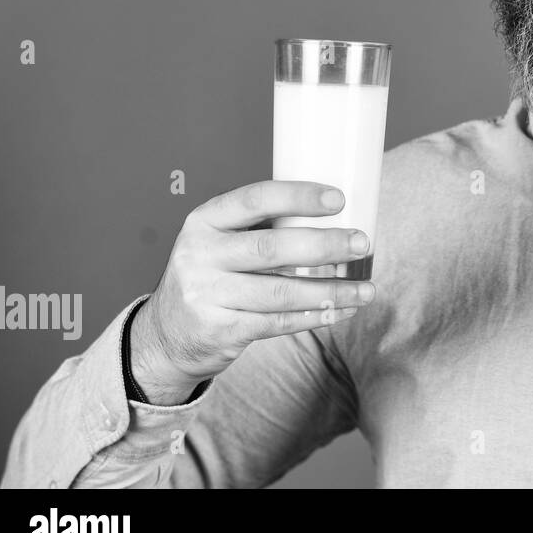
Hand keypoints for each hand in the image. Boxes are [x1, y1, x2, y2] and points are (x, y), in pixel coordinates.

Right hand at [129, 181, 376, 404]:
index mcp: (204, 221)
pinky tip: (342, 309)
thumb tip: (337, 218)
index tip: (339, 199)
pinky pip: (279, 323)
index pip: (254, 199)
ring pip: (282, 291)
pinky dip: (317, 316)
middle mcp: (200, 255)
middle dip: (325, 246)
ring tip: (366, 288)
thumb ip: (263, 227)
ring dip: (332, 290)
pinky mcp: (220, 330)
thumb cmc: (213, 276)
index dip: (298, 197)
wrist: (166, 335)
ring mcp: (206, 295)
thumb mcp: (221, 241)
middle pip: (272, 248)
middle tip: (362, 244)